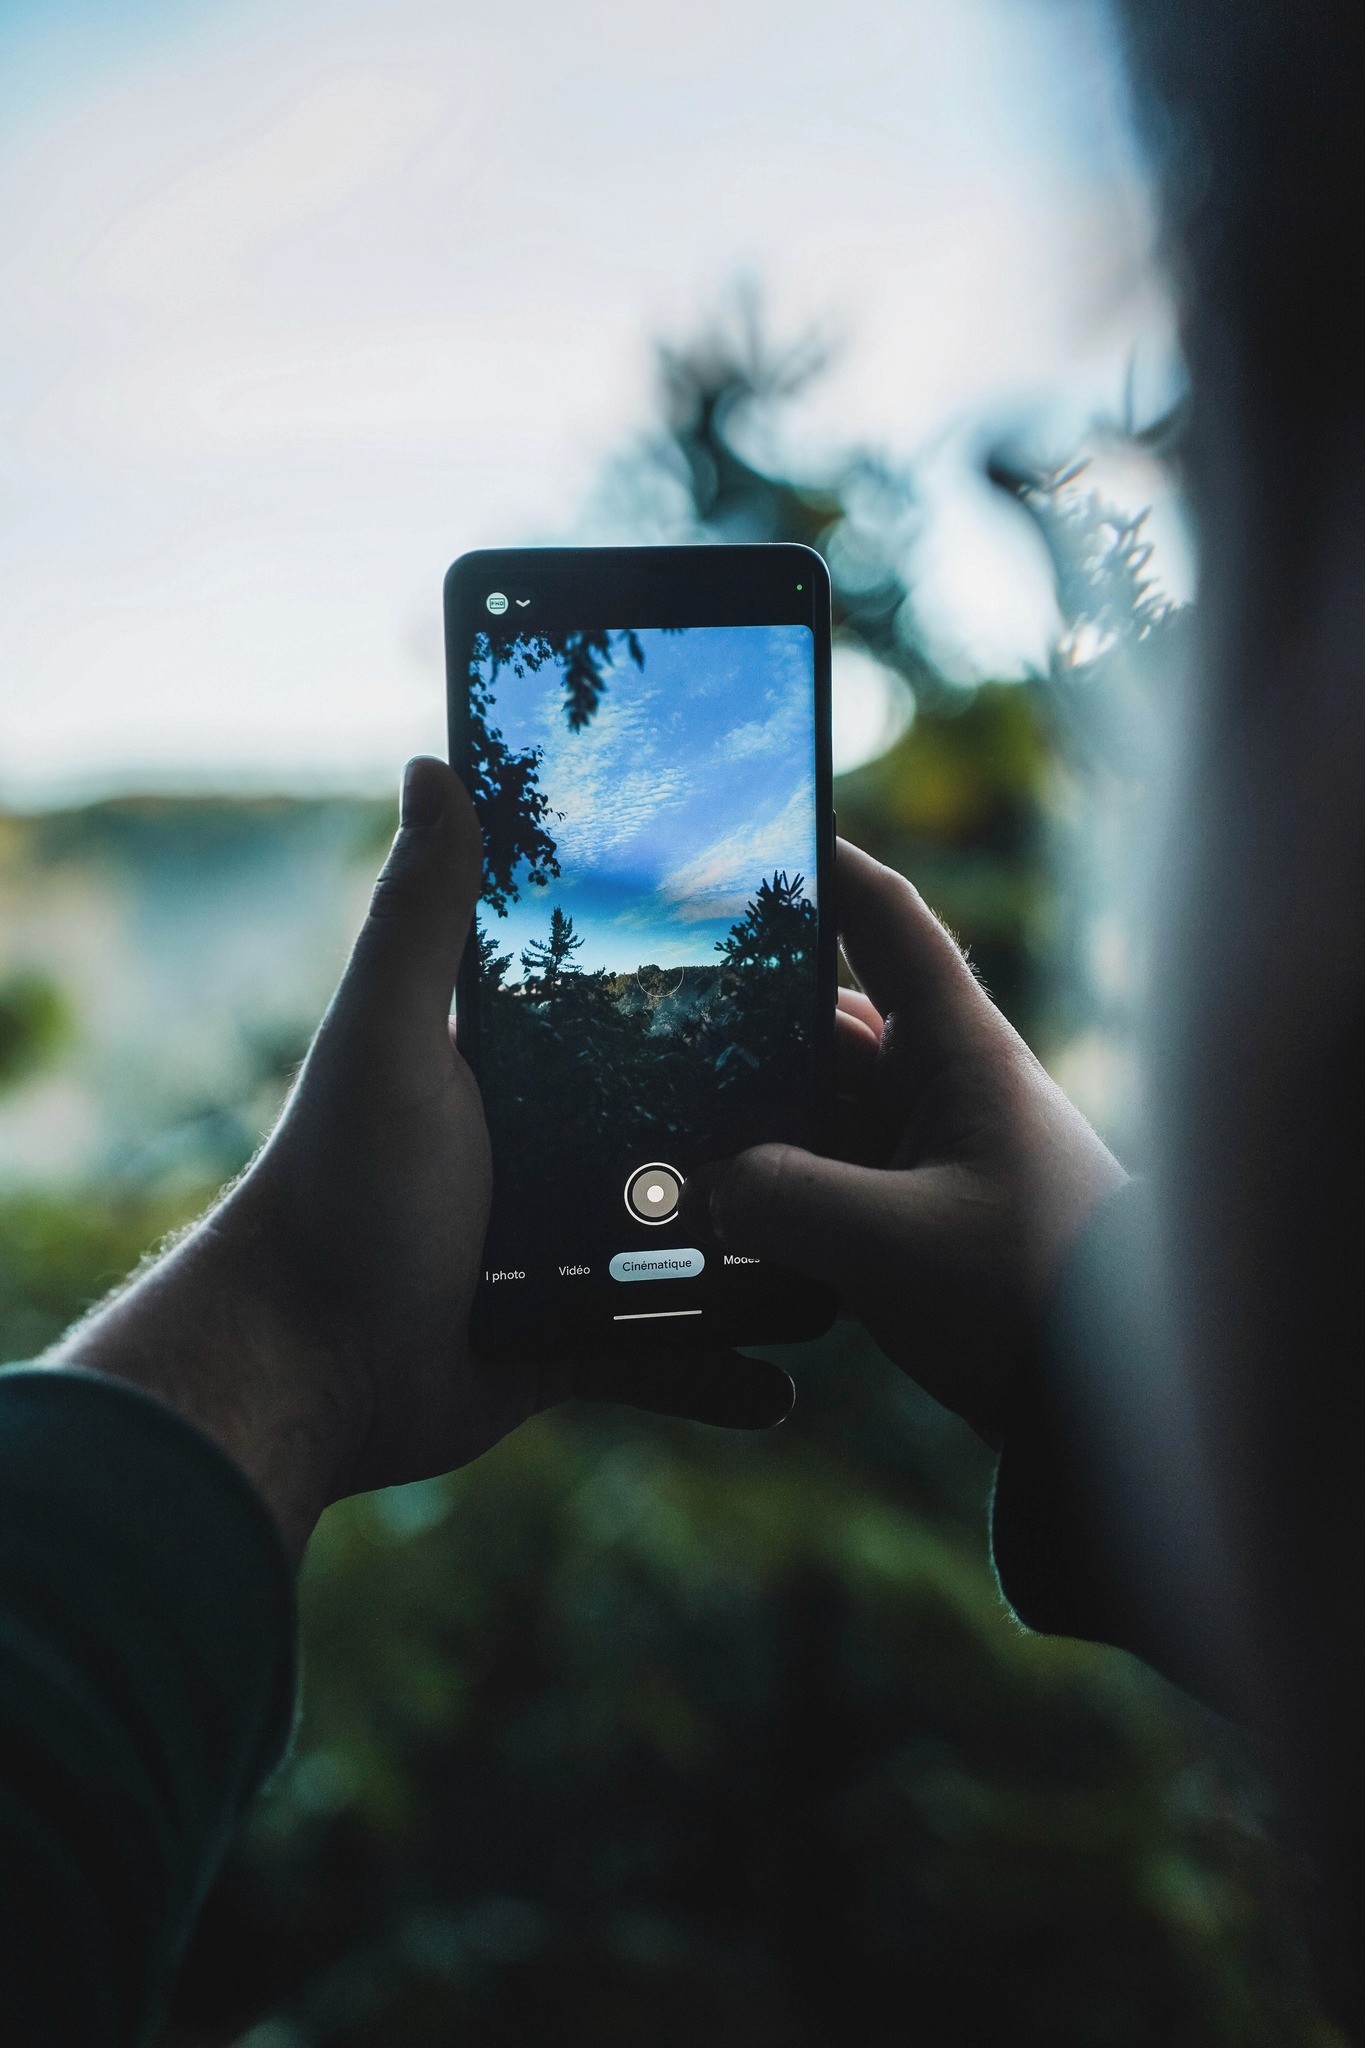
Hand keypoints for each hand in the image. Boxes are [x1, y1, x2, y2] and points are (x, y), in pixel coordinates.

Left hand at [53, 760, 790, 1555]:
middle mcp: (554, 1158)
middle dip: (779, 1142)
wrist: (303, 1365)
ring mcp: (566, 1256)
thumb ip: (421, 913)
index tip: (816, 979)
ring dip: (772, 1264)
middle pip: (693, 1139)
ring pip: (699, 1256)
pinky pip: (663, 1362)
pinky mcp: (569, 1346)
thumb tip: (433, 763)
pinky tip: (785, 1388)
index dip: (720, 1001)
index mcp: (525, 1077)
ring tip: (859, 1259)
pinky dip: (718, 1377)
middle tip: (878, 1127)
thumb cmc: (343, 1190)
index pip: (641, 1021)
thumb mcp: (388, 1038)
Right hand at [704, 840, 1126, 1445]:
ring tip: (658, 1123)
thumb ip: (779, 1200)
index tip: (755, 827)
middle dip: (746, 1020)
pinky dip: (776, 1183)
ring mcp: (932, 1153)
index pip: (886, 921)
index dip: (824, 863)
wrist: (1110, 1413)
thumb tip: (703, 1183)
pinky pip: (830, 1174)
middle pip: (827, 1021)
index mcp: (959, 1052)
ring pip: (819, 1106)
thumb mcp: (890, 1245)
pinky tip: (711, 1209)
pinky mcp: (920, 1217)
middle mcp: (945, 1087)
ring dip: (753, 1119)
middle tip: (651, 1015)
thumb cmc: (1030, 1298)